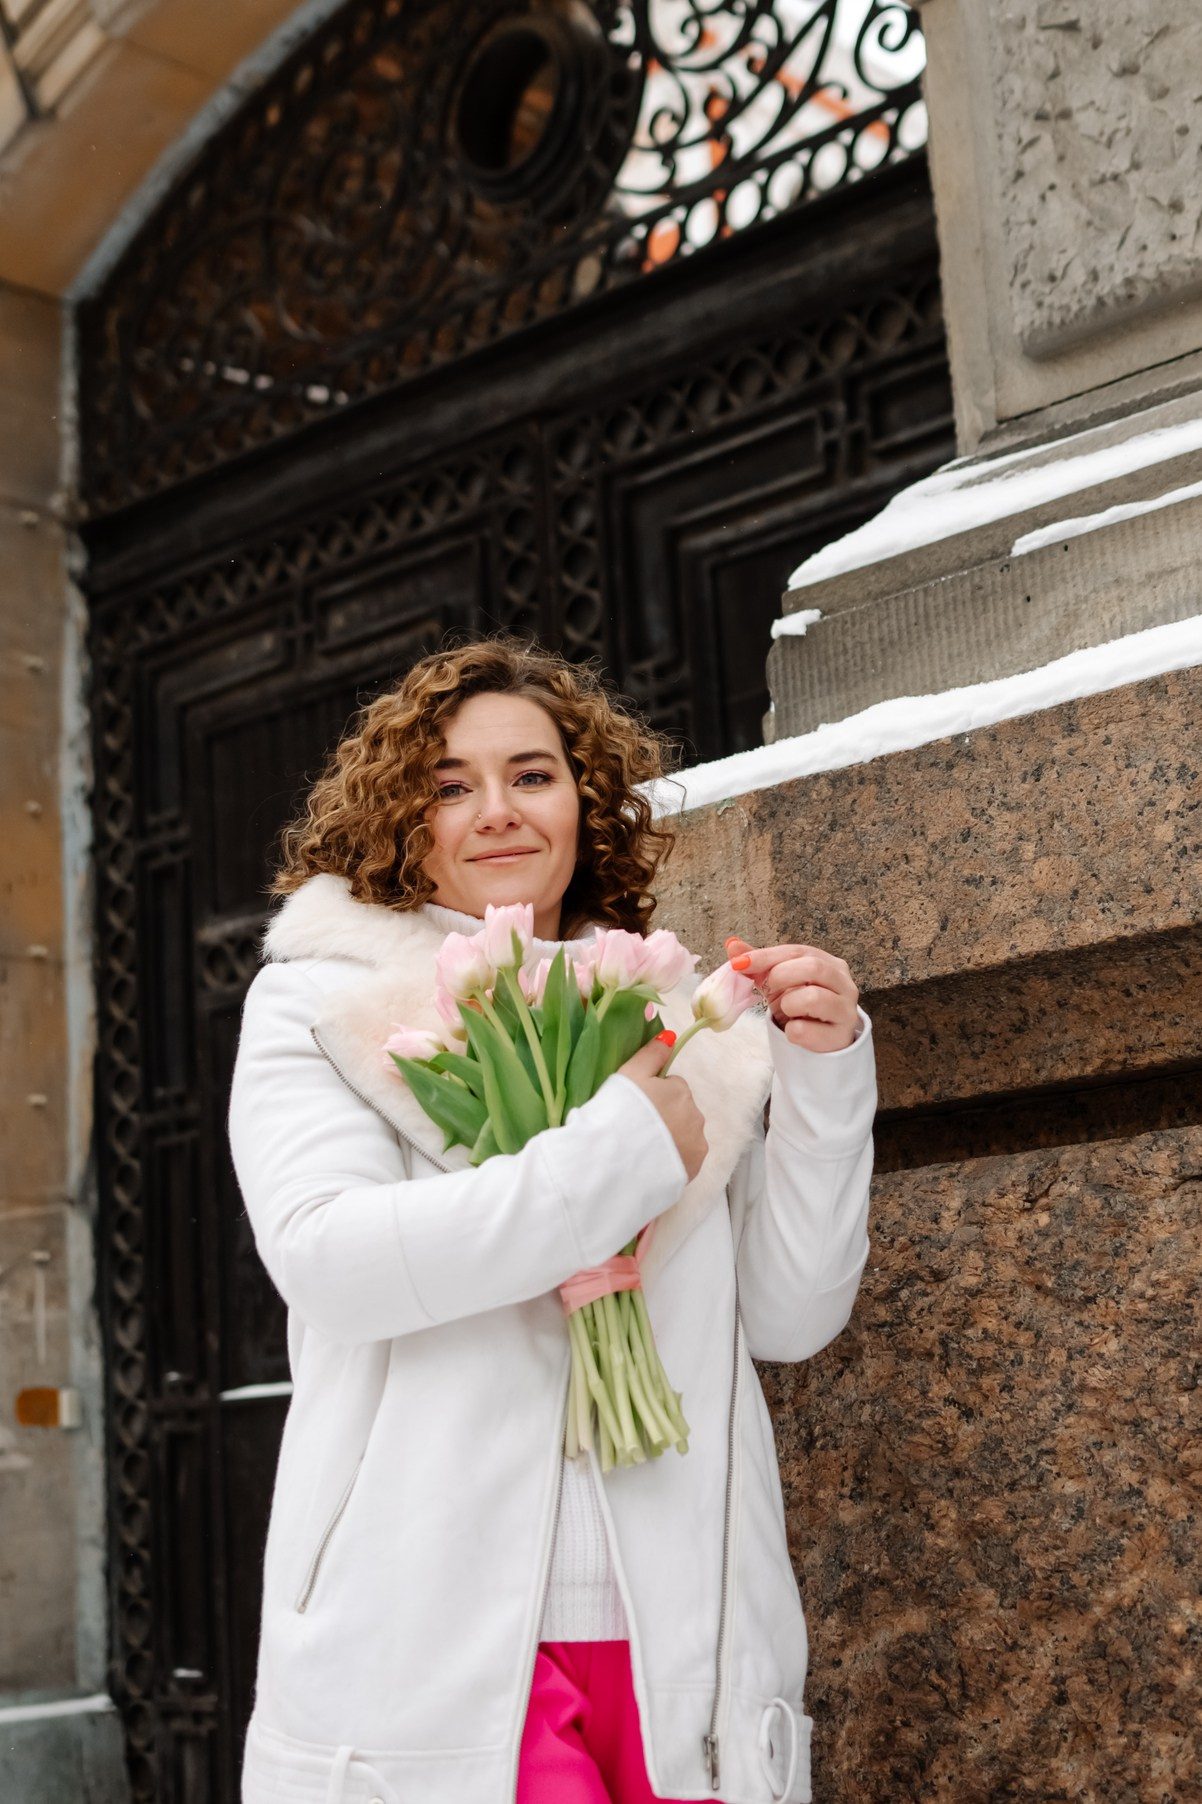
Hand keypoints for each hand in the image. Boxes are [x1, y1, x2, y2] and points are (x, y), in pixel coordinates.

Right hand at [618, 1035, 707, 1180]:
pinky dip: (673, 1159)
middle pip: (681, 1111)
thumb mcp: (630, 1074)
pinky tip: (653, 1163)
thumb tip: (670, 1036)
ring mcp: (697, 1145)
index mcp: (681, 1091)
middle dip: (665, 1117)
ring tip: (643, 1148)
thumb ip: (652, 1054)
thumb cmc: (620, 1111)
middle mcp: (696, 1117)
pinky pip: (685, 1159)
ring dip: (670, 1138)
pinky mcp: (693, 1170)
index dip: (653, 1096)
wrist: (615, 1160)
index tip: (636, 1106)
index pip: (672, 1087)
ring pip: (685, 1136)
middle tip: (637, 1127)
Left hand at [726, 937, 859, 1053]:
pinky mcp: (840, 1036)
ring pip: (813, 998)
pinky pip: (805, 1030)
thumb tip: (732, 944)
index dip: (766, 956)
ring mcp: (846, 1010)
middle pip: (813, 967)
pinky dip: (791, 1031)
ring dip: (788, 1004)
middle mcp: (844, 983)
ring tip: (788, 1011)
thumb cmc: (800, 1006)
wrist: (820, 1040)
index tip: (739, 963)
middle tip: (769, 989)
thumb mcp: (778, 982)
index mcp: (829, 963)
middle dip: (781, 977)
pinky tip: (795, 1030)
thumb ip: (758, 964)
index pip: (797, 951)